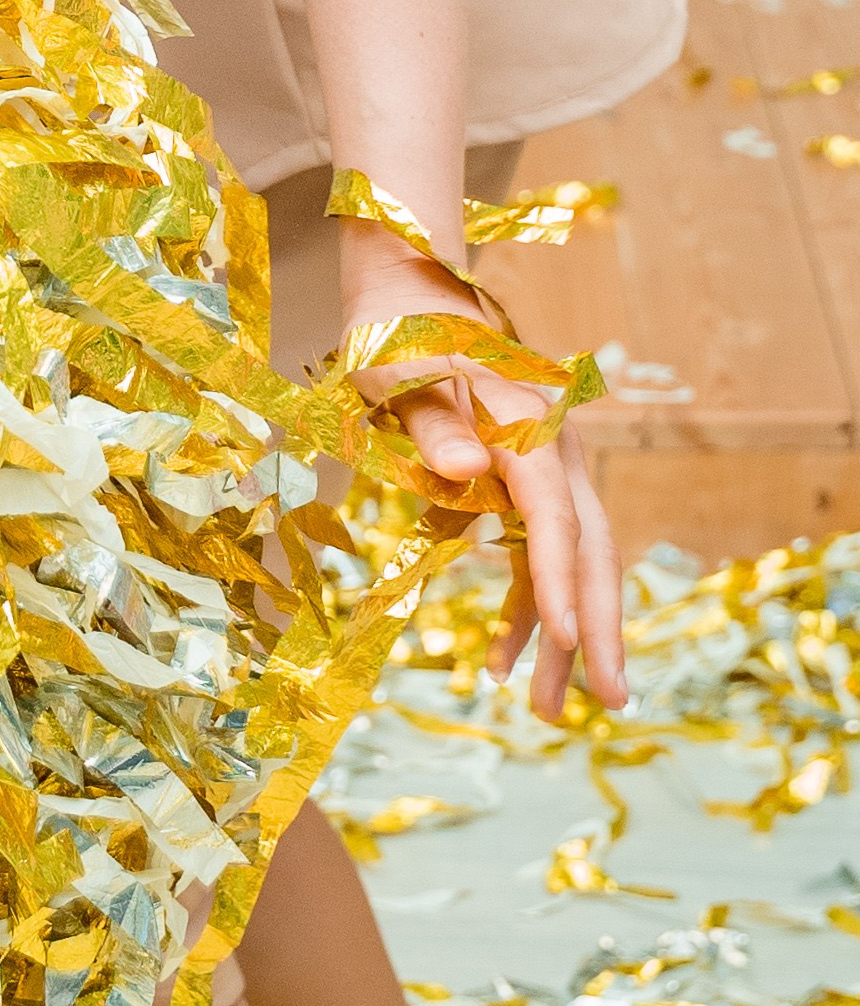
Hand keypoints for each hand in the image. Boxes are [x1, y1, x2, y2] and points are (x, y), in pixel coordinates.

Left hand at [361, 325, 628, 720]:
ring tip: (552, 711)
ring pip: (567, 560)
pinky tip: (503, 660)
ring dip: (563, 634)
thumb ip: (431, 423)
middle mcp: (550, 447)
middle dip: (598, 627)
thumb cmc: (395, 334)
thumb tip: (469, 469)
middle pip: (588, 547)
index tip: (569, 642)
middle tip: (610, 702)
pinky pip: (533, 554)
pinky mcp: (521, 483)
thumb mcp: (395, 373)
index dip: (560, 579)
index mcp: (526, 421)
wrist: (407, 294)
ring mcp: (542, 468)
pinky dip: (525, 604)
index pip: (554, 512)